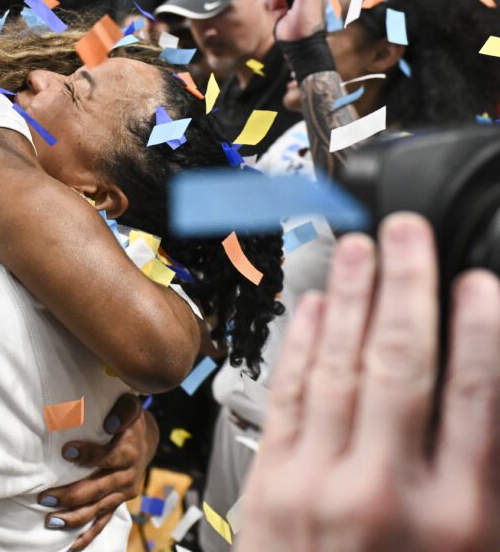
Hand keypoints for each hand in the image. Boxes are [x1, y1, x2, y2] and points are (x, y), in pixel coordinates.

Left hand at [37, 394, 155, 549]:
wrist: (146, 440)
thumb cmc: (129, 420)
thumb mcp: (130, 406)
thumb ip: (122, 410)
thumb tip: (109, 422)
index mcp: (129, 453)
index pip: (107, 457)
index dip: (88, 455)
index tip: (66, 451)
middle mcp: (126, 477)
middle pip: (97, 489)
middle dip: (70, 495)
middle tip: (44, 496)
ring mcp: (122, 494)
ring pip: (97, 510)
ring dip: (73, 517)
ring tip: (49, 520)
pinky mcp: (118, 503)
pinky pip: (103, 522)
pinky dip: (88, 534)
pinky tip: (71, 545)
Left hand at [237, 213, 499, 551]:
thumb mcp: (476, 549)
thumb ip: (481, 472)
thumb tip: (486, 398)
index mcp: (461, 516)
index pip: (474, 395)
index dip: (477, 327)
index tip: (477, 281)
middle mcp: (389, 492)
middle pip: (402, 363)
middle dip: (405, 287)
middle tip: (406, 232)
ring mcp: (322, 484)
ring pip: (340, 367)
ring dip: (349, 300)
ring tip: (358, 249)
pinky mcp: (272, 482)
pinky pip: (289, 395)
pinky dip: (302, 344)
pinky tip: (313, 306)